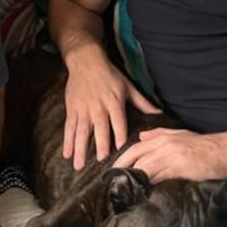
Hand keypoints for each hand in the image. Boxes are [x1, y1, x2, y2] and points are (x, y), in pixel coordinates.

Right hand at [63, 44, 159, 169]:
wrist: (86, 61)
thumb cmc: (110, 75)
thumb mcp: (128, 86)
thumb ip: (142, 103)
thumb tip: (159, 114)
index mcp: (114, 102)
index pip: (118, 120)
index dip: (119, 133)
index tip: (120, 147)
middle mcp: (98, 107)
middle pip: (99, 128)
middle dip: (100, 144)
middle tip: (100, 160)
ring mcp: (83, 109)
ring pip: (81, 131)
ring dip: (80, 148)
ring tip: (79, 165)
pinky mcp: (72, 109)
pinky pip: (69, 128)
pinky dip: (67, 141)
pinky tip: (67, 155)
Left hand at [112, 128, 226, 182]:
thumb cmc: (207, 146)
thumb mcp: (181, 135)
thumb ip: (160, 135)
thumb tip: (142, 136)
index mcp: (163, 137)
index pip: (135, 148)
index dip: (122, 160)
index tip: (113, 172)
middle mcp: (165, 144)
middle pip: (136, 157)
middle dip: (123, 170)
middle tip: (113, 184)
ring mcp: (172, 155)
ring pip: (145, 167)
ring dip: (134, 179)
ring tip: (125, 191)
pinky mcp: (182, 167)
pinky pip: (160, 176)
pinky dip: (150, 184)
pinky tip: (145, 193)